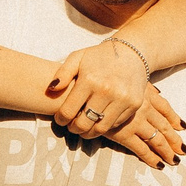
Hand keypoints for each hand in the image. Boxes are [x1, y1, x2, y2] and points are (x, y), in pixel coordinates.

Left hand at [46, 41, 184, 166]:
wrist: (131, 52)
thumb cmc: (99, 56)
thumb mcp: (77, 57)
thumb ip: (62, 73)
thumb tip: (51, 89)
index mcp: (89, 79)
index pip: (68, 111)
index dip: (61, 119)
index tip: (60, 119)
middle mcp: (107, 90)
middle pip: (84, 124)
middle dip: (74, 129)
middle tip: (72, 126)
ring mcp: (122, 99)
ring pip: (100, 128)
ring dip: (89, 132)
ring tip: (84, 128)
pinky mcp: (134, 104)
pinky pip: (115, 124)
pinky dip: (105, 125)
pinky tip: (99, 120)